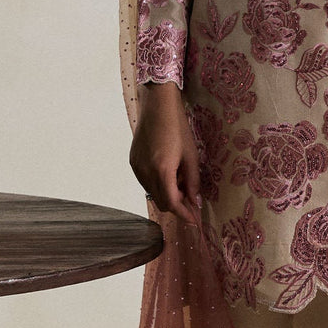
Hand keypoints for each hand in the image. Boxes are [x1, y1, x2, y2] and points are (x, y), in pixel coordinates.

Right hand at [129, 82, 201, 225]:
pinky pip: (146, 182)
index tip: (194, 220)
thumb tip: (195, 201)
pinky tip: (168, 172)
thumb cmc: (178, 128)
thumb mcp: (191, 155)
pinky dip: (158, 185)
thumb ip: (193, 181)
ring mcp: (136, 168)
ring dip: (167, 194)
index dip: (184, 214)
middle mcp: (145, 173)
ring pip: (152, 193)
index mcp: (162, 171)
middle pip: (161, 202)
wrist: (157, 106)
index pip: (172, 203)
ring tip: (180, 180)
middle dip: (177, 205)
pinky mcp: (133, 162)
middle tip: (190, 199)